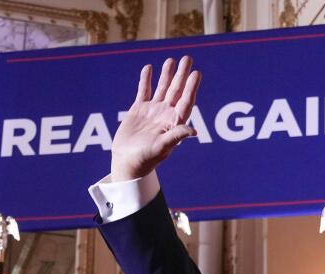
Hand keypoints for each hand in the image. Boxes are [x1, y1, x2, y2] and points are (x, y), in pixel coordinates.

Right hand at [110, 56, 200, 181]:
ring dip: (167, 75)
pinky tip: (149, 69)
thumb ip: (176, 136)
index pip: (186, 101)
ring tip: (171, 60)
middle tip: (188, 59)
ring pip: (161, 89)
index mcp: (174, 123)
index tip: (196, 73)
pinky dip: (145, 80)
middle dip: (182, 75)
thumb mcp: (162, 148)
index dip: (192, 87)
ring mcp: (152, 111)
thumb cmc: (146, 159)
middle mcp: (165, 115)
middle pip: (176, 91)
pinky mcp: (138, 110)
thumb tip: (193, 131)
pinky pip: (143, 91)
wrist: (127, 162)